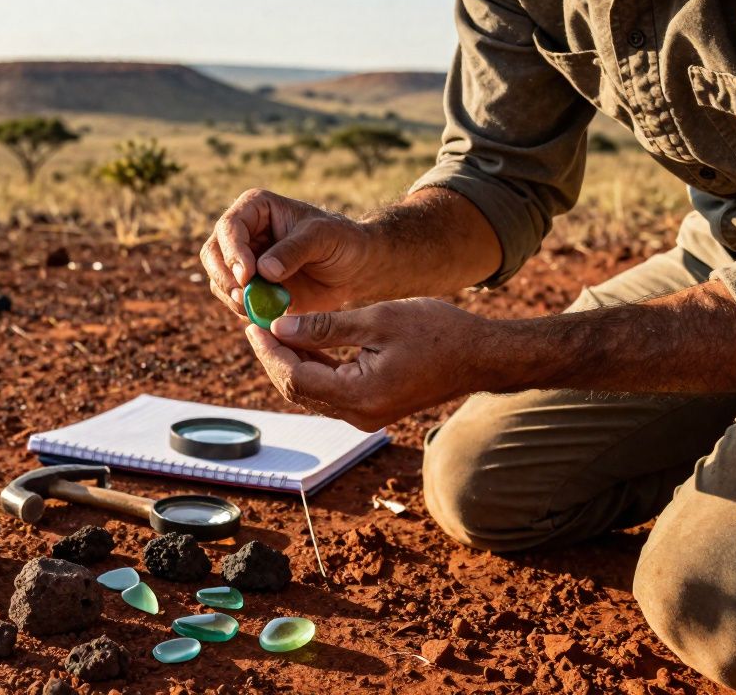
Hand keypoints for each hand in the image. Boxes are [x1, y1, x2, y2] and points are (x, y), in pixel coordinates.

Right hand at [200, 188, 370, 316]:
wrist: (354, 267)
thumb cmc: (342, 241)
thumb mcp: (323, 238)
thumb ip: (294, 250)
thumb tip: (263, 270)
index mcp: (256, 208)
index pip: (230, 227)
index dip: (233, 252)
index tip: (247, 276)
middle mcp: (244, 233)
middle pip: (212, 254)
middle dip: (224, 277)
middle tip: (243, 297)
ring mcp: (244, 261)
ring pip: (218, 280)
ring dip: (233, 298)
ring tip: (259, 309)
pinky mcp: (251, 287)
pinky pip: (233, 300)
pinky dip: (243, 310)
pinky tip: (264, 315)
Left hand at [244, 298, 494, 430]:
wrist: (481, 356)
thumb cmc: (437, 332)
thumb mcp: (376, 320)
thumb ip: (325, 327)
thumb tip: (279, 328)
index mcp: (358, 395)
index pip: (295, 377)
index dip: (269, 350)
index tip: (254, 323)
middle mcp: (358, 414)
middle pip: (298, 389)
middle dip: (274, 357)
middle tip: (257, 324)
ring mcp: (365, 414)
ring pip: (312, 391)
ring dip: (292, 361)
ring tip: (274, 329)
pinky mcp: (372, 407)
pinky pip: (331, 390)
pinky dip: (314, 367)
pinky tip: (303, 342)